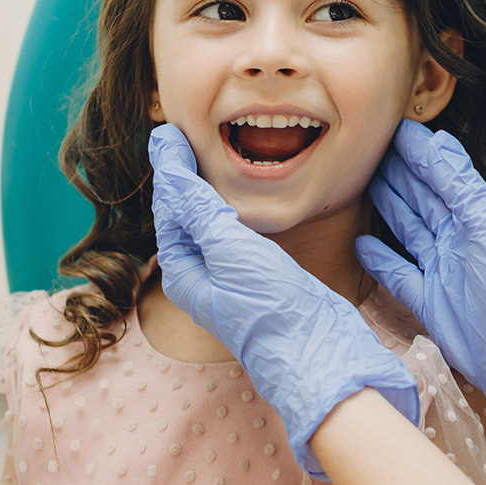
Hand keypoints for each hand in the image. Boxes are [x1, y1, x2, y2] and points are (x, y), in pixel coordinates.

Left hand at [148, 123, 419, 477]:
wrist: (317, 351)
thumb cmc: (270, 306)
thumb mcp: (230, 250)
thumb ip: (199, 209)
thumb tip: (168, 168)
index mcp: (185, 271)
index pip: (170, 209)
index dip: (168, 169)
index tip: (167, 133)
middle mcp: (203, 274)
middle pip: (185, 216)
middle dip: (180, 177)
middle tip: (178, 136)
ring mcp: (231, 276)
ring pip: (209, 223)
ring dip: (203, 189)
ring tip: (202, 155)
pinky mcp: (259, 275)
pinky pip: (234, 233)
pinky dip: (230, 206)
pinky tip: (240, 196)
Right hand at [355, 120, 485, 479]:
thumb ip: (461, 185)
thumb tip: (438, 141)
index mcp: (476, 216)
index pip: (440, 175)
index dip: (417, 153)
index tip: (392, 129)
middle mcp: (457, 239)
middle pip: (420, 198)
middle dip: (398, 173)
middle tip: (369, 150)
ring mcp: (441, 270)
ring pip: (408, 229)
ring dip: (388, 206)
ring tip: (364, 184)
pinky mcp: (429, 302)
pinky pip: (398, 274)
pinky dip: (381, 259)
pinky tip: (362, 243)